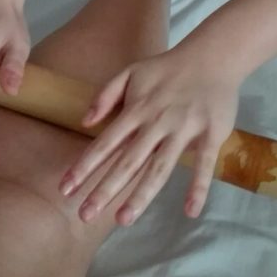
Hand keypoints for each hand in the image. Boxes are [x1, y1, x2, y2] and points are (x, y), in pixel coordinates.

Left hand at [59, 47, 238, 224]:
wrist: (210, 57)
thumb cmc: (165, 68)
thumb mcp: (129, 72)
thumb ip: (105, 95)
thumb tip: (84, 121)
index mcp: (135, 110)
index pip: (104, 143)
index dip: (84, 166)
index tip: (65, 187)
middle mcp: (155, 123)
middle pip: (127, 162)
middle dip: (104, 189)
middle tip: (84, 215)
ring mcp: (183, 130)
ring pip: (159, 168)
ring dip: (141, 195)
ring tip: (122, 220)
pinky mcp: (210, 135)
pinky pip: (204, 165)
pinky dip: (198, 187)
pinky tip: (189, 211)